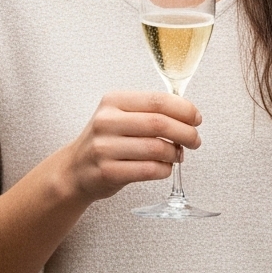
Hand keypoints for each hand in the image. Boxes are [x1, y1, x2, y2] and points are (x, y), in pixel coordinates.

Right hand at [51, 89, 198, 201]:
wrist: (75, 169)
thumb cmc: (107, 141)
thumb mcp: (119, 116)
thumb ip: (149, 111)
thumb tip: (189, 114)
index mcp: (113, 101)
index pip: (157, 100)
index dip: (184, 109)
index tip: (196, 119)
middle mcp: (106, 121)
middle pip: (159, 123)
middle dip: (186, 133)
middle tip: (195, 140)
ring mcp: (105, 147)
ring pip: (156, 149)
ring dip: (175, 154)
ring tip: (177, 155)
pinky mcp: (108, 171)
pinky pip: (148, 170)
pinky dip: (164, 170)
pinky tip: (164, 167)